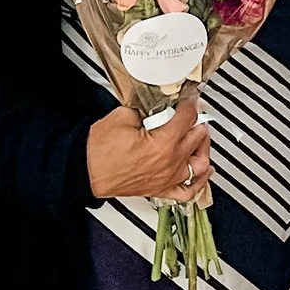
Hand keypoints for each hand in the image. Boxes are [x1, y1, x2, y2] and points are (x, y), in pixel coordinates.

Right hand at [87, 94, 211, 204]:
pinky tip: (203, 169)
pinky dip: (201, 180)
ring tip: (199, 136)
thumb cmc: (98, 150)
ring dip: (204, 147)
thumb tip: (158, 103)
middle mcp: (170, 163)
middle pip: (198, 136)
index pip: (188, 117)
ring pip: (202, 163)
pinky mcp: (161, 189)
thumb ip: (146, 107)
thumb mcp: (122, 116)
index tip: (189, 98)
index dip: (190, 102)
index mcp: (163, 144)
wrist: (85, 171)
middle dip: (196, 120)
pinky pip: (190, 190)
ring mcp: (168, 178)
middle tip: (191, 112)